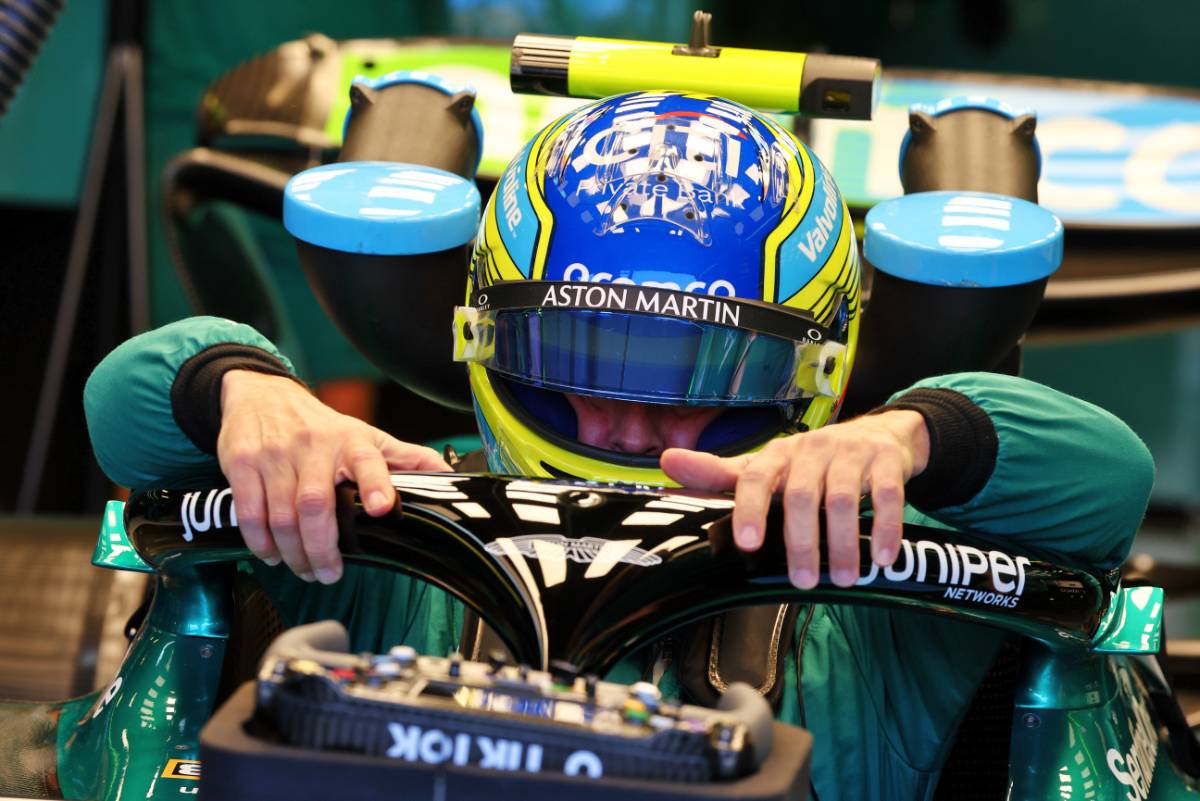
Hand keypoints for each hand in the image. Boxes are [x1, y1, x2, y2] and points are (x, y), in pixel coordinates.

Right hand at [217, 370, 451, 583]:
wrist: (262, 394)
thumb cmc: (321, 426)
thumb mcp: (367, 436)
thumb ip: (406, 459)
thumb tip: (451, 479)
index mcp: (351, 441)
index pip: (367, 460)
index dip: (375, 483)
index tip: (381, 507)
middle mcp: (313, 446)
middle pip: (316, 504)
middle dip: (322, 548)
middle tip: (329, 573)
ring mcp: (276, 455)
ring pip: (283, 515)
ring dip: (294, 552)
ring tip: (306, 569)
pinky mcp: (243, 463)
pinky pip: (250, 511)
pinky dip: (260, 541)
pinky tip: (272, 554)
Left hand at [660, 411, 929, 589]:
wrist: (879, 435)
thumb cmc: (811, 462)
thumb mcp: (766, 466)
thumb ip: (719, 474)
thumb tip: (668, 462)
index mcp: (776, 455)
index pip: (755, 477)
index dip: (750, 508)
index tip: (747, 544)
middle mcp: (811, 450)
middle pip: (803, 496)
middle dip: (802, 542)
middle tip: (804, 582)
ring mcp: (850, 453)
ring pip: (844, 499)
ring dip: (843, 542)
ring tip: (845, 579)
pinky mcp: (885, 462)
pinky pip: (887, 495)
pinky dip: (886, 527)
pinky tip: (883, 558)